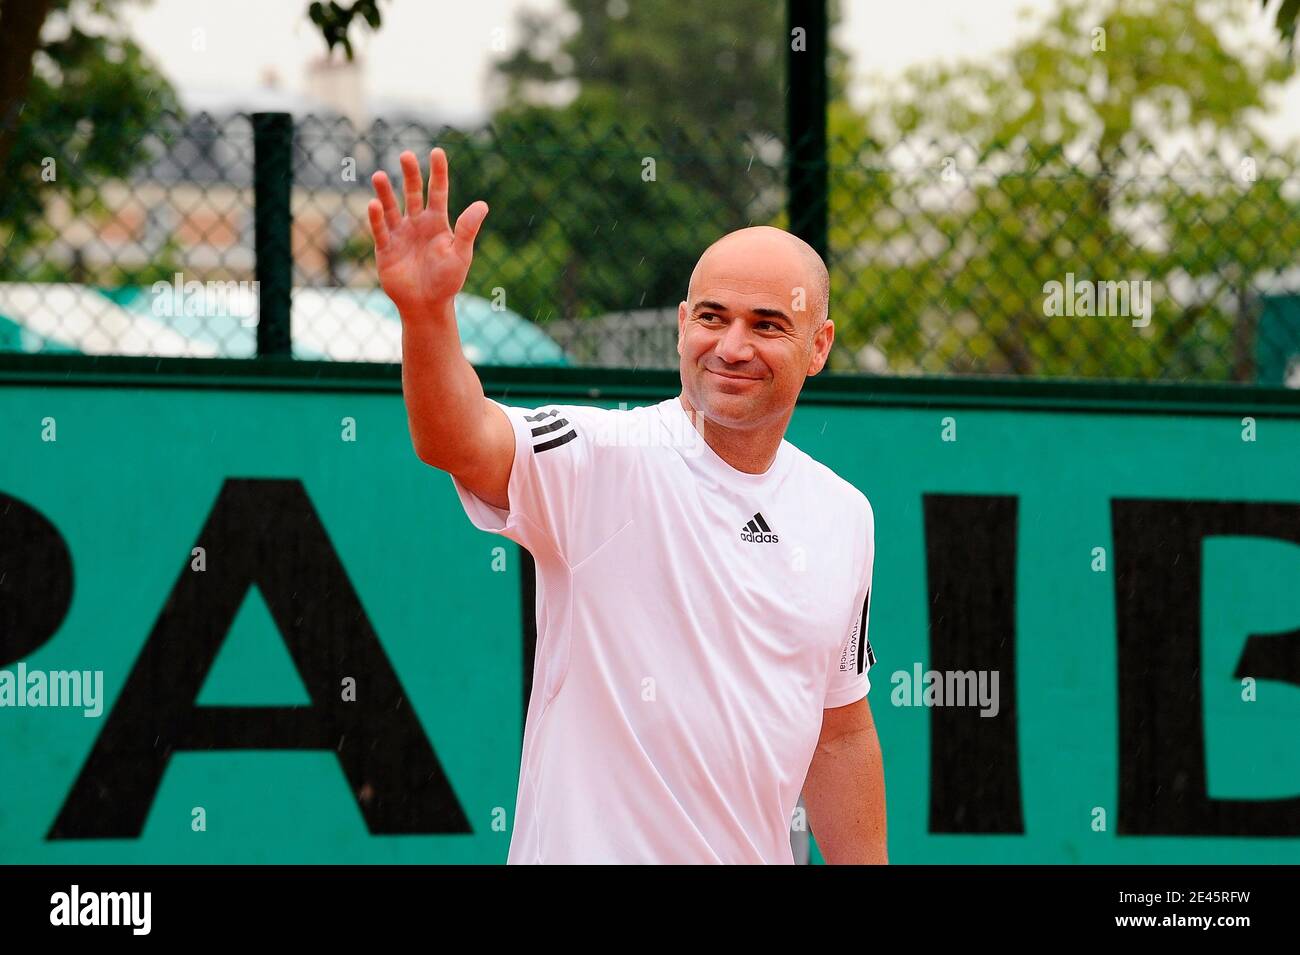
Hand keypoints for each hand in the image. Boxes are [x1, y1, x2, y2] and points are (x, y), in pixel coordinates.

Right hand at [367, 148, 487, 315]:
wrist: (426, 305)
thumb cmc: (447, 281)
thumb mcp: (460, 254)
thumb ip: (467, 229)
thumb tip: (482, 205)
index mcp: (437, 222)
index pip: (437, 192)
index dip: (438, 172)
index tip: (437, 152)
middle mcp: (417, 224)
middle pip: (412, 193)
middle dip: (410, 174)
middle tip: (406, 155)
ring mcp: (400, 234)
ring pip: (391, 208)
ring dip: (385, 192)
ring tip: (378, 175)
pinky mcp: (385, 248)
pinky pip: (380, 230)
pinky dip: (376, 218)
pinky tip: (373, 204)